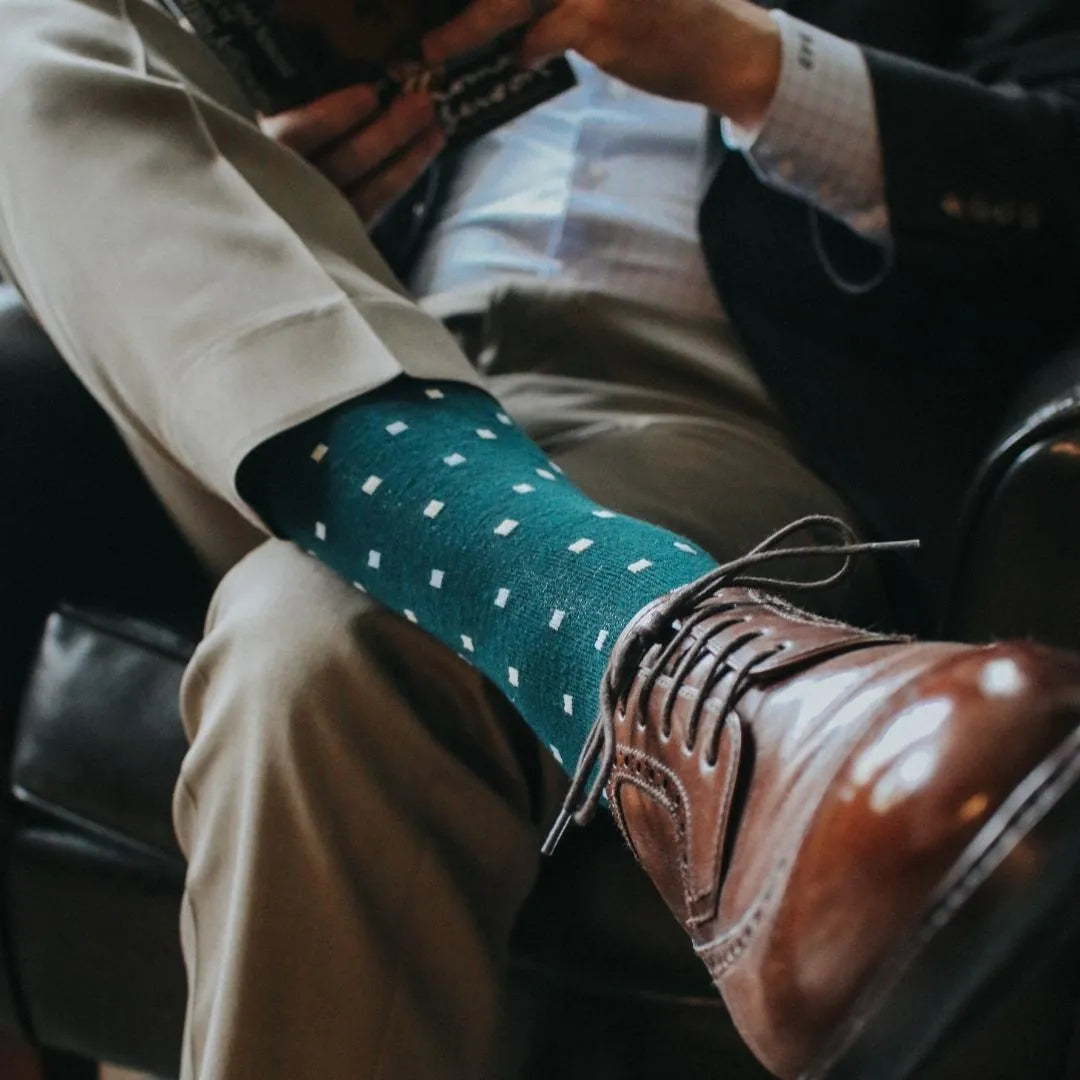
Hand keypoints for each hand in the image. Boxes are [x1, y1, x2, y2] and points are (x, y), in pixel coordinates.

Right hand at [260, 84, 445, 224]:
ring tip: (434, 125)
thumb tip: (360, 77)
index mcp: (263, 144)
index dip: (331, 117)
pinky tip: (426, 149)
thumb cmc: (283, 136)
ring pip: (364, 191)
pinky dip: (404, 174)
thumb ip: (304, 101)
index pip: (296, 134)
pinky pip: (376, 205)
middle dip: (386, 133)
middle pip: (340, 165)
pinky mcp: (337, 231)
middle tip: (421, 103)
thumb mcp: (282, 111)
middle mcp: (285, 185)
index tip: (368, 95)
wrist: (277, 189)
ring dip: (405, 155)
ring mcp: (313, 215)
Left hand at [423, 0, 780, 128]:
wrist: (722, 46)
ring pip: (510, 0)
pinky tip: (519, 60)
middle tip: (424, 36)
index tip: (436, 9)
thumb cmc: (662, 16)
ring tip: (435, 50)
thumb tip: (505, 15)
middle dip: (464, 10)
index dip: (479, 2)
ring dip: (467, 28)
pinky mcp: (601, 19)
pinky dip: (521, 51)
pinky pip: (539, 35)